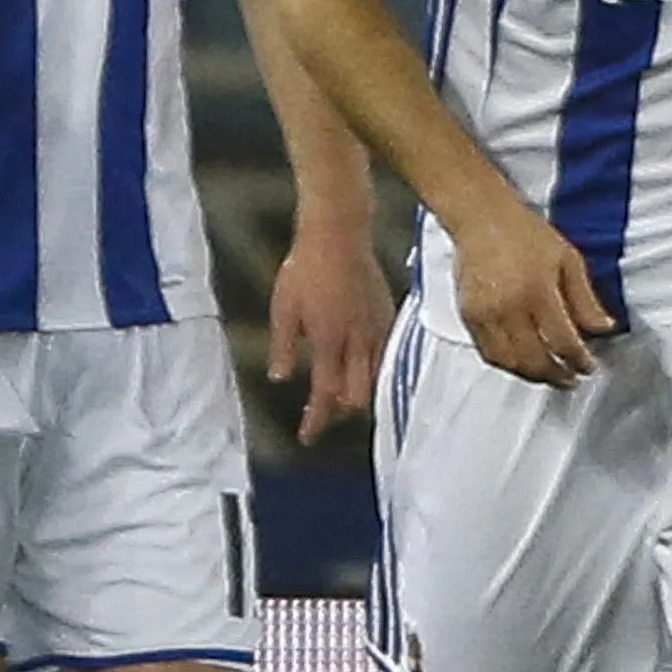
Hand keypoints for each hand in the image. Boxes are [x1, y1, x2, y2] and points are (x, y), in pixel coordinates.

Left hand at [263, 219, 391, 441]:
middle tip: (319, 417)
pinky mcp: (390, 319)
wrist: (339, 234)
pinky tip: (362, 371)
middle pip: (356, 398)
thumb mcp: (283, 308)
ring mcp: (379, 331)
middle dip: (338, 414)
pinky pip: (387, 359)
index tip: (306, 437)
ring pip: (376, 382)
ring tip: (339, 400)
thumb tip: (281, 379)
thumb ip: (283, 347)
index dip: (316, 421)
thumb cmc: (305, 268)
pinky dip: (375, 374)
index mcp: (329, 342)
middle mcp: (359, 342)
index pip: (326, 396)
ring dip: (357, 397)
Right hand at [443, 205, 614, 386]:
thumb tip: (604, 329)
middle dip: (557, 376)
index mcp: (538, 291)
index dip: (580, 361)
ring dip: (532, 376)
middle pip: (535, 360)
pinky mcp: (468, 315)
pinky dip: (506, 364)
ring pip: (509, 362)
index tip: (589, 367)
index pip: (563, 341)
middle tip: (571, 379)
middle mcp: (509, 307)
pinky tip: (521, 363)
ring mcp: (485, 313)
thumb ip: (586, 299)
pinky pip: (488, 353)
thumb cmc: (526, 234)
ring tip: (548, 375)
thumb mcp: (568, 260)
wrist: (482, 218)